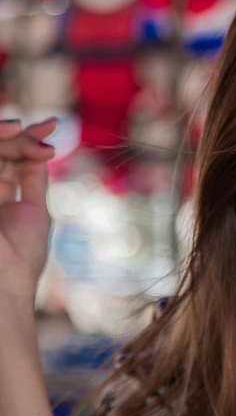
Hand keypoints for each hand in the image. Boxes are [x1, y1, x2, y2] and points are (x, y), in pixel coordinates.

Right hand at [0, 118, 56, 312]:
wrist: (2, 290)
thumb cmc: (20, 259)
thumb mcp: (32, 211)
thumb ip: (31, 178)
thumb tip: (42, 146)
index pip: (5, 156)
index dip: (25, 139)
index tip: (51, 125)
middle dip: (17, 136)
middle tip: (44, 127)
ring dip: (4, 139)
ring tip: (25, 131)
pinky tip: (15, 136)